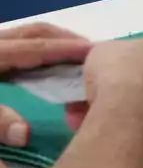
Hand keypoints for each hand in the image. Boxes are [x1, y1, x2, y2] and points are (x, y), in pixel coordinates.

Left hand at [0, 24, 91, 147]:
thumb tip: (25, 134)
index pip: (36, 46)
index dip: (66, 49)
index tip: (95, 53)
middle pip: (37, 32)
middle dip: (67, 40)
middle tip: (94, 53)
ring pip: (29, 35)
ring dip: (55, 42)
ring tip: (79, 57)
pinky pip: (22, 43)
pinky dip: (42, 50)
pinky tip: (52, 65)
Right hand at [76, 39, 142, 153]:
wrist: (127, 110)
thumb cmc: (118, 70)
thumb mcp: (103, 50)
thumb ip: (109, 56)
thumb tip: (102, 63)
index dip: (125, 66)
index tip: (103, 74)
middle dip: (123, 93)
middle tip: (92, 99)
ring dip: (121, 116)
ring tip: (86, 121)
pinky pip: (142, 135)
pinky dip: (123, 135)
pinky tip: (100, 136)